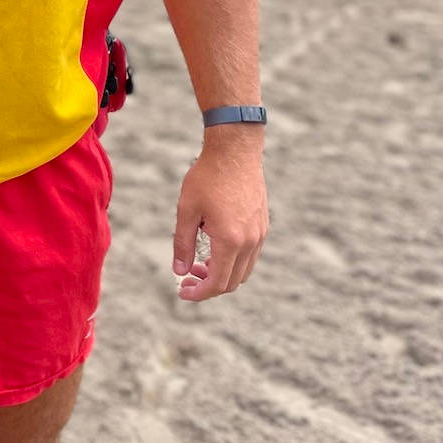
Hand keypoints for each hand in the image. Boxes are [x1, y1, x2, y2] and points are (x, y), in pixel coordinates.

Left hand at [172, 135, 268, 301]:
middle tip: (187, 277)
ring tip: (199, 263)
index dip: (199, 293)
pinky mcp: (263, 225)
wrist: (235, 150)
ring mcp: (260, 233)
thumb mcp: (186, 211)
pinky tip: (214, 247)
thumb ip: (182, 244)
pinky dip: (233, 261)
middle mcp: (250, 241)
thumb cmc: (207, 177)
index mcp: (230, 240)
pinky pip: (250, 255)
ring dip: (222, 274)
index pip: (218, 283)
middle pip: (233, 282)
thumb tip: (179, 272)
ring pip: (244, 270)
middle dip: (209, 286)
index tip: (182, 291)